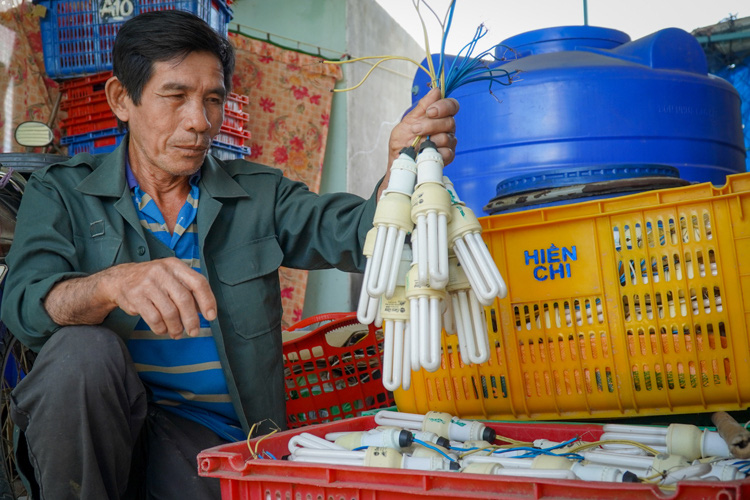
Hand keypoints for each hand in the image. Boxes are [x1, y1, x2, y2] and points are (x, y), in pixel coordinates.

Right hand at [45, 257, 217, 338]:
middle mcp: (162, 272)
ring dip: (176, 327)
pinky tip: (163, 330)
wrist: (120, 279)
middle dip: (191, 320)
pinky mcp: (135, 296)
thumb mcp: (172, 277)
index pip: (198, 282)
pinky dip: (161, 328)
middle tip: (194, 332)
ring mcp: (147, 283)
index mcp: (175, 266)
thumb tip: (206, 311)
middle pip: (184, 300)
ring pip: (169, 312)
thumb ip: (189, 290)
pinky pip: (154, 318)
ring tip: (177, 333)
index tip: (211, 316)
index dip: (207, 301)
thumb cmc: (153, 281)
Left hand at [388, 87, 458, 167]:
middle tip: (415, 129)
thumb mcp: (407, 122)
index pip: (451, 106)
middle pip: (450, 121)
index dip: (444, 106)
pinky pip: (447, 153)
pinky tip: (425, 154)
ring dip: (430, 140)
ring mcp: (448, 143)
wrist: (398, 163)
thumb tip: (435, 90)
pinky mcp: (447, 157)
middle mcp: (446, 129)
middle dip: (431, 125)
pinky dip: (435, 153)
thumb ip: (422, 108)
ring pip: (447, 137)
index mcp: (438, 117)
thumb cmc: (401, 142)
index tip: (430, 111)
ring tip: (417, 145)